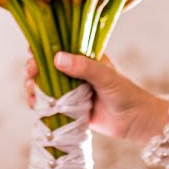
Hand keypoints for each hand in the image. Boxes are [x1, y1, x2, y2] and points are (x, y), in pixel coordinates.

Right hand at [24, 51, 168, 145]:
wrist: (137, 122)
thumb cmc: (126, 93)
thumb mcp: (106, 77)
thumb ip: (83, 67)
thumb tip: (56, 58)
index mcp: (84, 57)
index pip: (58, 46)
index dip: (42, 48)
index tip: (32, 53)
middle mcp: (74, 71)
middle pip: (45, 65)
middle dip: (33, 68)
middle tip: (31, 75)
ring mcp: (70, 89)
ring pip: (43, 84)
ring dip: (32, 86)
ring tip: (31, 91)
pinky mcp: (68, 107)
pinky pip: (48, 103)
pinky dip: (37, 102)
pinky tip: (34, 104)